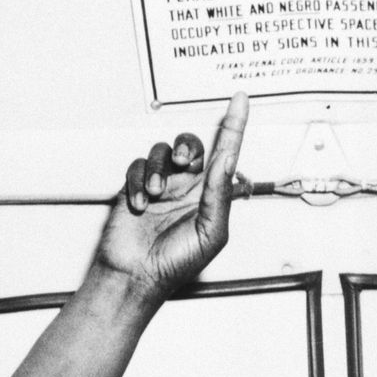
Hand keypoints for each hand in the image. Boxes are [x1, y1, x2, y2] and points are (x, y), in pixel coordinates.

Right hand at [94, 94, 247, 301]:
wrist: (136, 276)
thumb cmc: (175, 264)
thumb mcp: (210, 232)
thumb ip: (220, 194)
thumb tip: (227, 159)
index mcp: (211, 196)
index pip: (227, 151)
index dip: (235, 124)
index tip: (241, 100)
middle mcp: (188, 187)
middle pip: (192, 145)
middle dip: (187, 146)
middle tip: (184, 162)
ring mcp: (162, 187)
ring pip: (162, 152)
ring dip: (159, 169)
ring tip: (156, 194)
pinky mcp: (136, 188)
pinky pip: (137, 166)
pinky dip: (137, 181)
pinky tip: (140, 203)